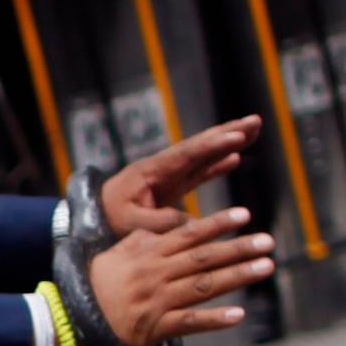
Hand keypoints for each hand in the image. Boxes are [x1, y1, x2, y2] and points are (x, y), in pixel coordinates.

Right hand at [88, 206, 274, 345]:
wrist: (69, 323)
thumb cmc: (92, 288)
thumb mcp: (114, 255)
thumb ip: (141, 240)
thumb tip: (161, 226)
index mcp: (147, 255)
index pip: (187, 234)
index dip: (217, 224)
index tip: (243, 214)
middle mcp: (155, 274)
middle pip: (203, 258)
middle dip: (238, 248)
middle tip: (267, 241)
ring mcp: (157, 301)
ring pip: (203, 285)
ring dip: (237, 275)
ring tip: (265, 267)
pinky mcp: (155, 328)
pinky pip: (190, 323)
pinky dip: (214, 319)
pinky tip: (238, 313)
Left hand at [100, 117, 260, 234]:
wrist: (89, 220)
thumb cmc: (106, 221)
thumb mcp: (130, 224)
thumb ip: (160, 223)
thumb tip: (192, 223)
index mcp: (151, 171)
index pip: (187, 154)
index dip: (213, 145)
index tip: (237, 135)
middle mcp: (162, 167)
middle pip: (199, 145)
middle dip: (228, 132)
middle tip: (256, 120)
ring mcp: (168, 175)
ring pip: (202, 155)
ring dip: (227, 143)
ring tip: (253, 130)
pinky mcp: (171, 186)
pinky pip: (198, 172)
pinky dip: (216, 163)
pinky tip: (235, 158)